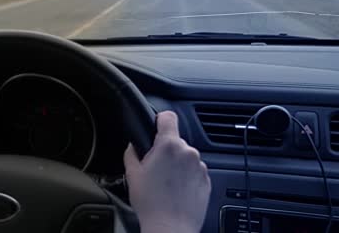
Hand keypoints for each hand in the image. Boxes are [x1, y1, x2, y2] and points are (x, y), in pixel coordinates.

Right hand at [124, 111, 210, 232]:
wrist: (171, 228)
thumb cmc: (151, 203)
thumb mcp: (132, 174)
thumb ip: (132, 153)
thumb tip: (133, 146)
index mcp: (168, 145)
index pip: (168, 116)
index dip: (160, 120)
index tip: (156, 127)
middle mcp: (188, 152)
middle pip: (175, 141)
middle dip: (165, 150)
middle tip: (155, 168)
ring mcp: (200, 167)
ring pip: (186, 157)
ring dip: (177, 164)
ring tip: (165, 183)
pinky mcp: (207, 181)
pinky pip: (195, 171)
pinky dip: (186, 177)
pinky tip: (175, 191)